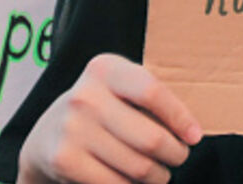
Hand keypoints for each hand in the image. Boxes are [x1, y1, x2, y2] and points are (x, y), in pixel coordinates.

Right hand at [18, 54, 202, 183]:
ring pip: (138, 167)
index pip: (153, 93)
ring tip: (159, 172)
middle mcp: (85, 97)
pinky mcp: (64, 160)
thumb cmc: (103, 108)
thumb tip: (191, 131)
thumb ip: (153, 97)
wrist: (47, 134)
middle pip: (151, 139)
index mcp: (106, 70)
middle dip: (175, 154)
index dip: (180, 118)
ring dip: (157, 176)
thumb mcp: (122, 89)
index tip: (195, 136)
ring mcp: (71, 129)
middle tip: (178, 156)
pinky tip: (132, 180)